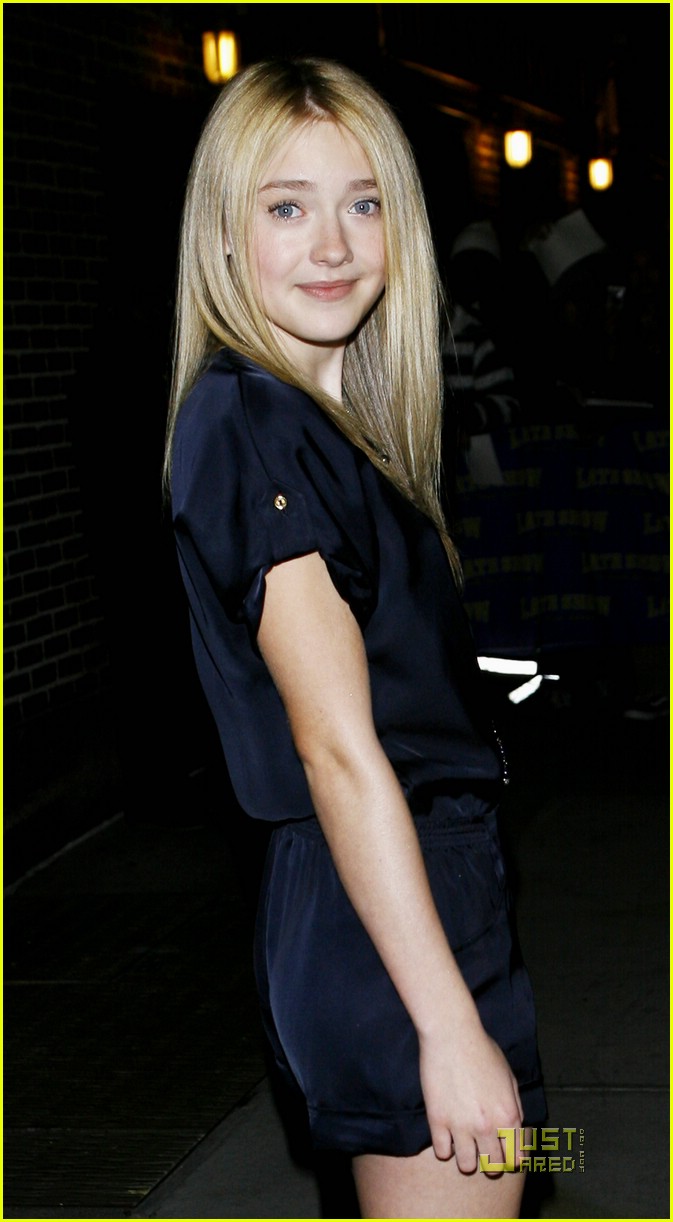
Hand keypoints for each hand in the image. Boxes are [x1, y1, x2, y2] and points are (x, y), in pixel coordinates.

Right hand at [419, 1023, 523, 1173]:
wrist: (452, 1034)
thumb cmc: (482, 1050)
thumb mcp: (509, 1076)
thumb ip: (515, 1106)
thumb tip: (516, 1127)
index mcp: (509, 1116)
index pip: (516, 1158)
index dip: (510, 1159)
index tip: (503, 1153)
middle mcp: (488, 1127)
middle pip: (493, 1167)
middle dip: (490, 1162)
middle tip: (483, 1150)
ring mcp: (461, 1126)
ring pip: (467, 1166)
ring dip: (467, 1159)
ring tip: (463, 1146)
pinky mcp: (438, 1121)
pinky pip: (442, 1152)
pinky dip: (445, 1148)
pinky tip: (446, 1135)